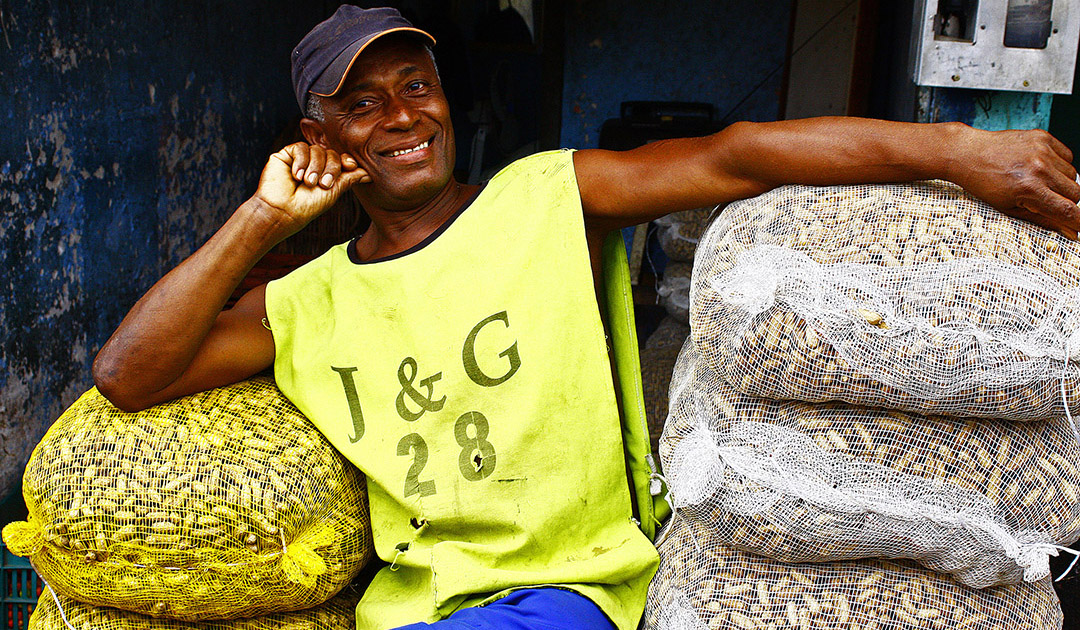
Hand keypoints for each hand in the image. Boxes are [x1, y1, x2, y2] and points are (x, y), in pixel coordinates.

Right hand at [252, 142, 371, 235]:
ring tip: (308, 182)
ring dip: (315, 167)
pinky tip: (296, 175)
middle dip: (330, 168)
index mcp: (327, 174)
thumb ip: (350, 179)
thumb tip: (369, 174)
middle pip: (331, 153)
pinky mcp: (286, 155)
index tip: (349, 165)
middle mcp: (314, 165)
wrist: (284, 211)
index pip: (340, 159)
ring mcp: (300, 159)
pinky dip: (301, 161)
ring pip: (317, 149)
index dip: (346, 160)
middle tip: (323, 184)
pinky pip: (300, 147)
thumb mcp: (334, 192)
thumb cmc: (308, 206)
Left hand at [949, 127, 1079, 239]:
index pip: (1068, 210)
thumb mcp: (1009, 208)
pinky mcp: (1043, 137)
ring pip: (1074, 174)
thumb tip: (1070, 231)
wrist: (967, 153)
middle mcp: (1039, 169)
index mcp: (1029, 189)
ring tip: (1038, 182)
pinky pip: (1067, 156)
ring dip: (1062, 182)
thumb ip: (1043, 219)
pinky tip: (1040, 167)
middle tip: (1047, 200)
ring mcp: (1042, 151)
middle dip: (1066, 201)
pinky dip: (1059, 164)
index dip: (1079, 221)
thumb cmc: (984, 183)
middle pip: (1076, 193)